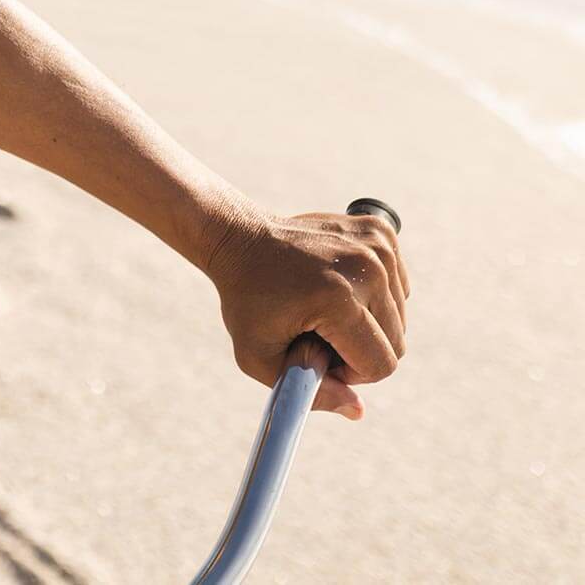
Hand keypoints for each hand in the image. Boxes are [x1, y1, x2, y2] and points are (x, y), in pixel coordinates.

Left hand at [203, 206, 408, 418]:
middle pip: (396, 342)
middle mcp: (366, 268)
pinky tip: (337, 282)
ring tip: (323, 306)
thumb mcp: (258, 356)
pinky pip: (398, 286)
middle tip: (318, 331)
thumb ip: (309, 392)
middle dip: (360, 349)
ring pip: (400, 316)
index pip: (381, 365)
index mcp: (337, 299)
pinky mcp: (380, 230)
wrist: (240, 238)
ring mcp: (376, 244)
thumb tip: (359, 411)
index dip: (351, 373)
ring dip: (367, 322)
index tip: (319, 356)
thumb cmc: (245, 300)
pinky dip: (374, 293)